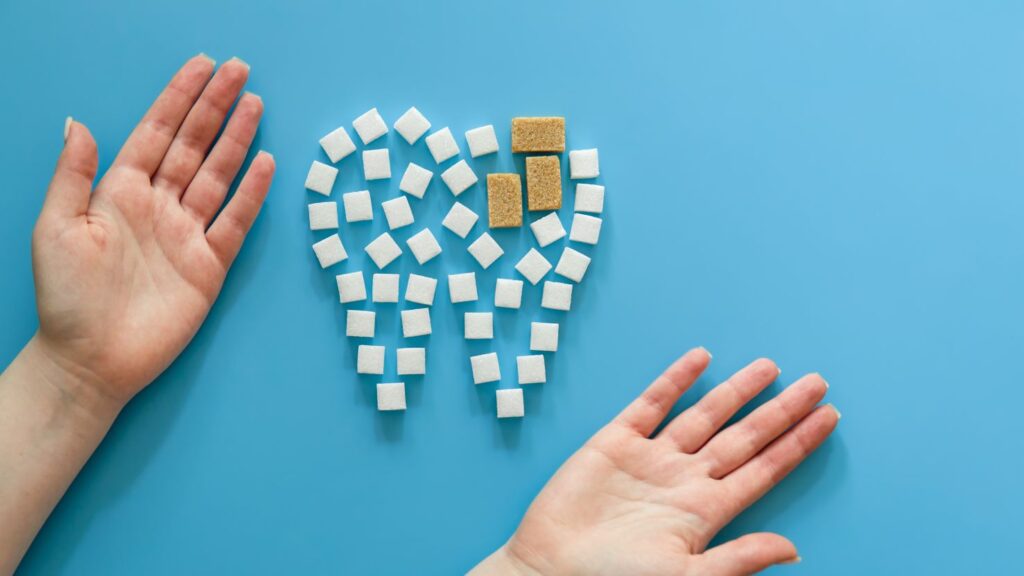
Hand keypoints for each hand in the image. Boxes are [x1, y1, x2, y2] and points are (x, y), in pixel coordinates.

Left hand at [30, 54, 273, 410]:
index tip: (203, 67)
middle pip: (193, 145)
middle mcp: (158, 206)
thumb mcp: (55, 228)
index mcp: (120, 193)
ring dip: (237, 140)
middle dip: (215, 107)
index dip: (179, 98)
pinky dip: (251, 193)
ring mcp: (186, 234)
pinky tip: (265, 163)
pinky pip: (235, 221)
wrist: (93, 361)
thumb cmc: (67, 297)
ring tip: (256, 105)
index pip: (156, 133)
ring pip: (217, 175)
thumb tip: (78, 123)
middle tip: (240, 72)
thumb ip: (73, 175)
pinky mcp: (209, 265)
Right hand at [472, 348, 838, 575]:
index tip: (829, 417)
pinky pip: (651, 404)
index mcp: (705, 511)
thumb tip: (793, 549)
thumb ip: (738, 558)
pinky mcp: (614, 442)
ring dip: (737, 391)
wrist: (550, 571)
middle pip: (745, 436)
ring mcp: (652, 458)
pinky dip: (674, 381)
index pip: (764, 469)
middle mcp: (685, 479)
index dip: (797, 443)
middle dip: (781, 410)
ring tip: (770, 367)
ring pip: (705, 415)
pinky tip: (700, 359)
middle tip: (816, 382)